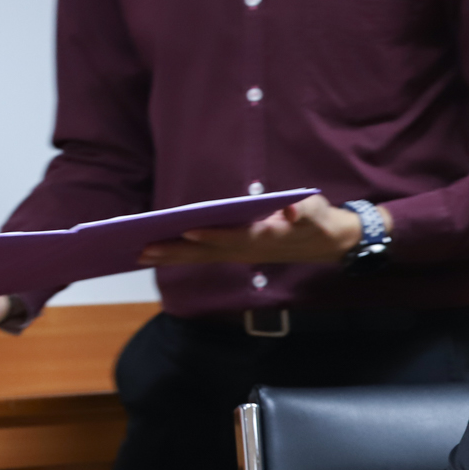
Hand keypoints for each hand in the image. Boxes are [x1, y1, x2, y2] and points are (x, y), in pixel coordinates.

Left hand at [137, 194, 385, 265]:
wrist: (328, 243)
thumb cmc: (318, 221)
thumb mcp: (318, 211)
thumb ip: (306, 211)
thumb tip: (293, 210)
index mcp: (265, 238)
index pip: (235, 238)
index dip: (213, 236)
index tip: (188, 232)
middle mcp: (248, 251)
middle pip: (208, 253)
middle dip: (176, 251)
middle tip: (144, 249)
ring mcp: (241, 255)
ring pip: (201, 258)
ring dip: (171, 257)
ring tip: (140, 254)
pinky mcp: (236, 254)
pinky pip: (203, 258)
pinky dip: (180, 256)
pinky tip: (160, 254)